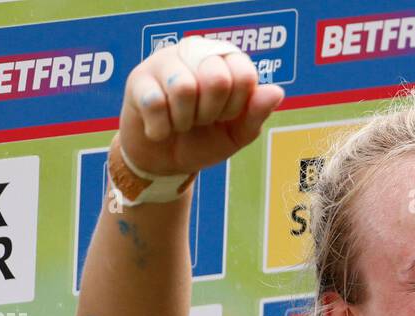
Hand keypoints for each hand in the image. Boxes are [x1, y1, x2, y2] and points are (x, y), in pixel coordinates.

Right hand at [118, 37, 284, 177]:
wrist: (165, 164)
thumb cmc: (203, 141)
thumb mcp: (236, 134)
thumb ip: (256, 114)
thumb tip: (276, 92)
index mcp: (223, 60)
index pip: (243, 73)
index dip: (237, 105)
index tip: (225, 115)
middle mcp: (194, 52)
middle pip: (216, 78)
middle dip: (210, 113)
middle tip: (200, 120)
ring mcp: (164, 62)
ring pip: (183, 88)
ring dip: (184, 120)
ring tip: (179, 122)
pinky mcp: (138, 80)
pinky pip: (155, 103)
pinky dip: (161, 129)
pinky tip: (159, 128)